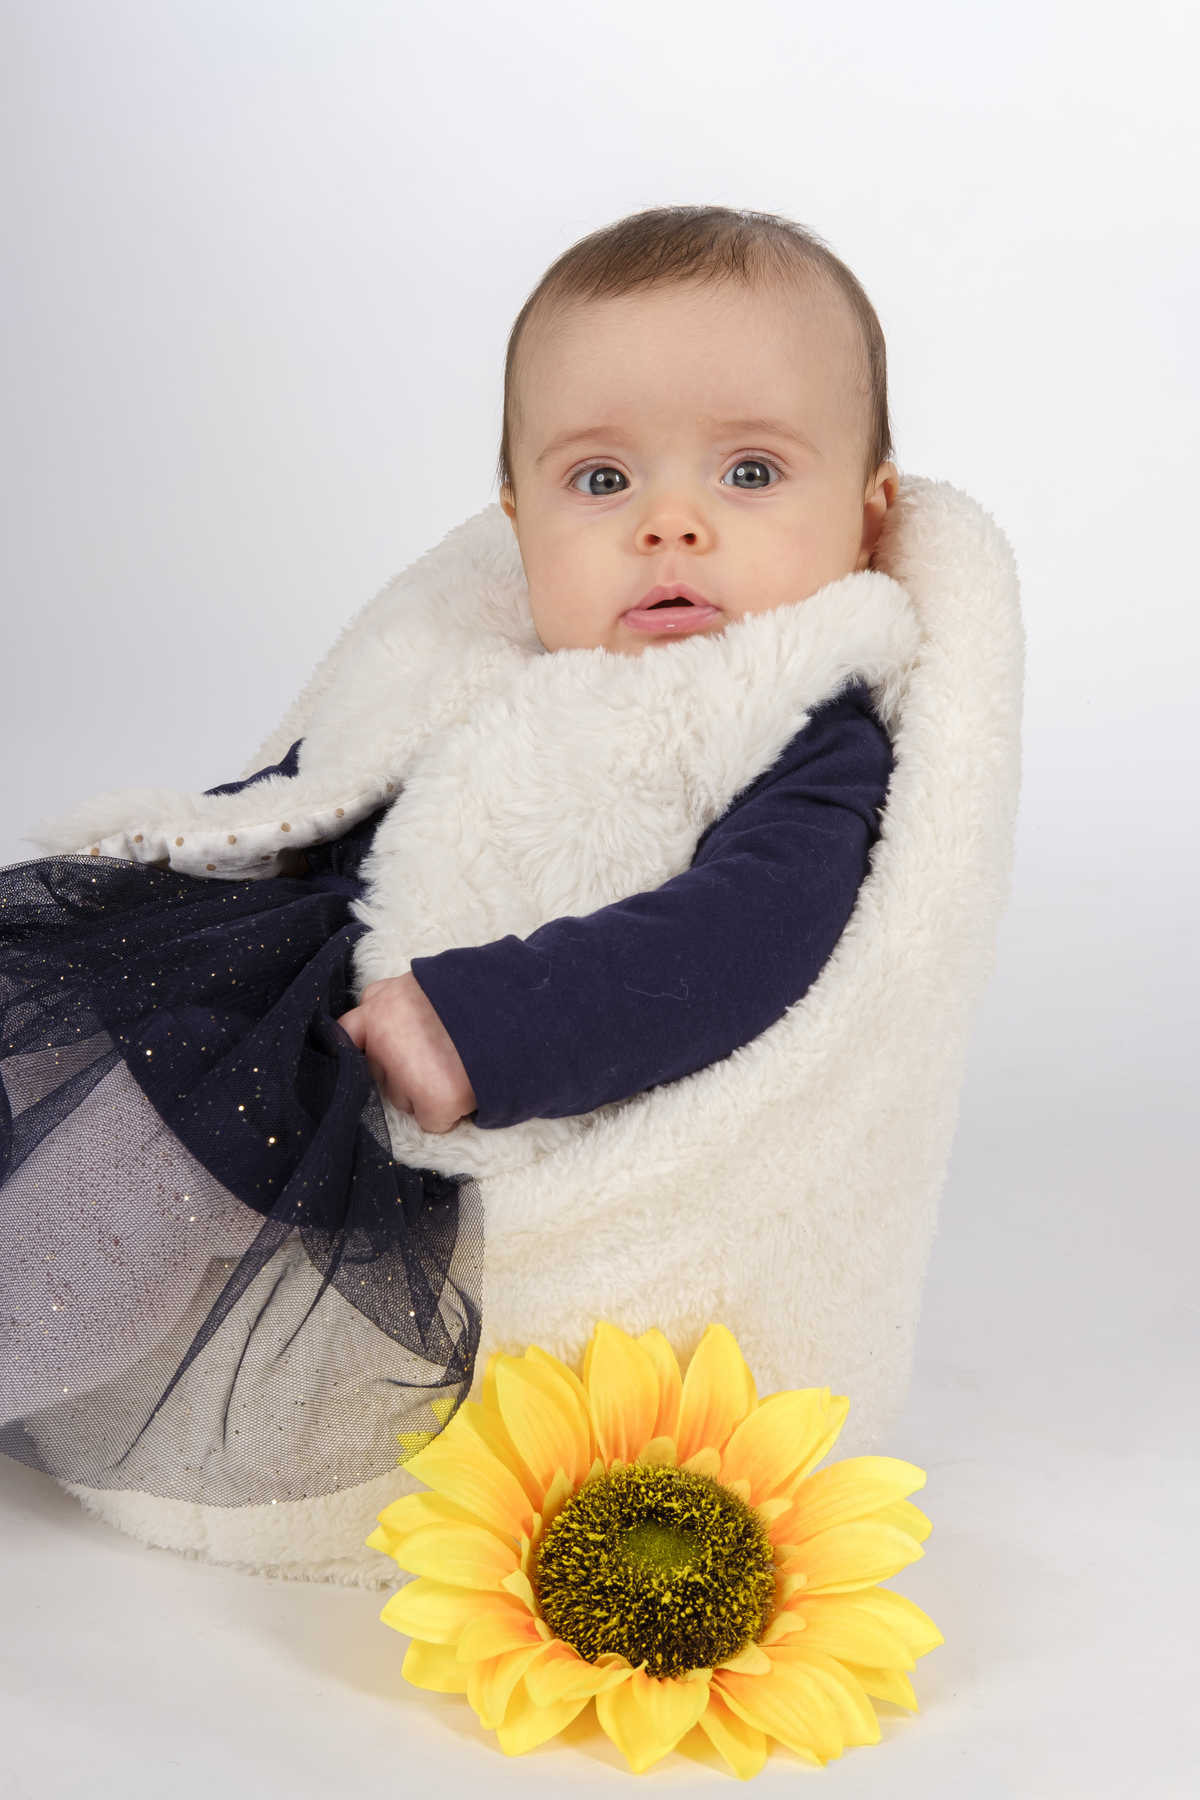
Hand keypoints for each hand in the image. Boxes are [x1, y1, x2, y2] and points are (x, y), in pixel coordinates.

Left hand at [338, 972, 475, 1133]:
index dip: (363, 1043)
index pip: (347, 1031)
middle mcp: (384, 1038)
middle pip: (377, 1070)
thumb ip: (400, 1002)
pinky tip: (467, 1088)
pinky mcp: (432, 1101)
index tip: (369, 1052)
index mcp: (381, 1004)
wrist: (518, 1013)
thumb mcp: (428, 983)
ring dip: (423, 1092)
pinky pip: (432, 1122)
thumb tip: (384, 1024)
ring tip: (457, 1067)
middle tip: (436, 1055)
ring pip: (401, 1099)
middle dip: (399, 1069)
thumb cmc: (475, 995)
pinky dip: (449, 1114)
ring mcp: (405, 1073)